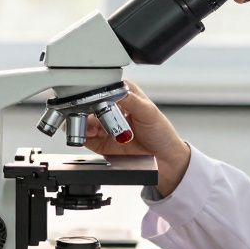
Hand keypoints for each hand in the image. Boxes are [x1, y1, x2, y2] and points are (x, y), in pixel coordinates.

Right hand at [84, 80, 190, 195]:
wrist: (166, 161)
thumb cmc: (162, 134)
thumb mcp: (149, 112)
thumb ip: (131, 100)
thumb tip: (115, 90)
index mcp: (125, 96)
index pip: (105, 87)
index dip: (97, 90)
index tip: (94, 95)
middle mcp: (113, 110)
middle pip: (91, 104)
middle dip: (87, 108)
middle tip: (90, 113)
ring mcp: (106, 127)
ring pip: (86, 121)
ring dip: (84, 123)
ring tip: (91, 127)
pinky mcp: (102, 144)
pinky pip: (86, 138)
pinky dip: (83, 136)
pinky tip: (88, 135)